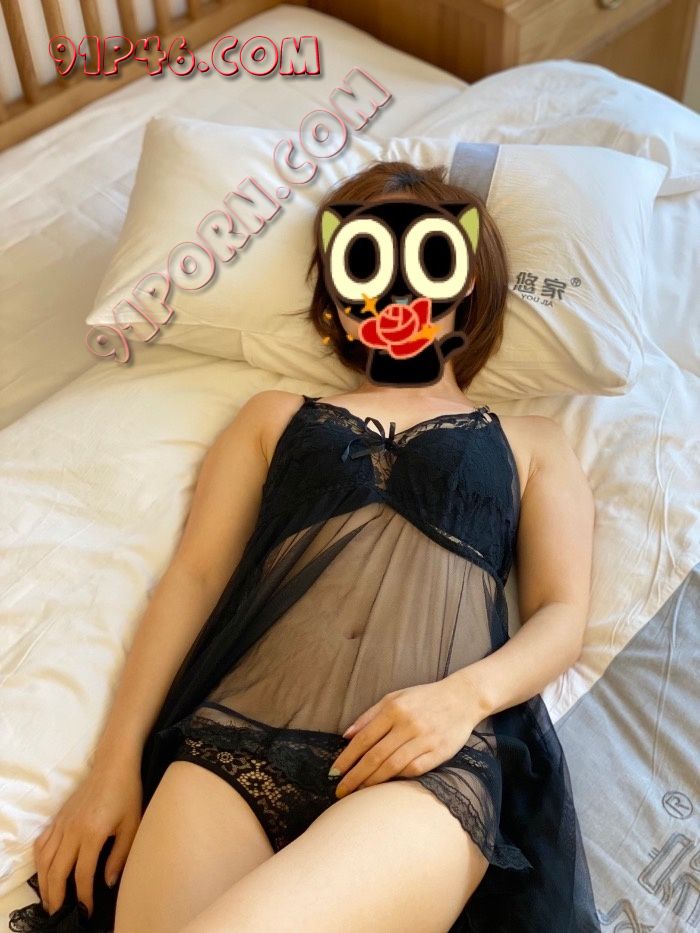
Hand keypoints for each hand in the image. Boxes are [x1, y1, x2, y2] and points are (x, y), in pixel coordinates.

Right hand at [33, 751, 142, 917]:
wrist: (113, 764)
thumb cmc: (127, 793)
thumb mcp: (132, 824)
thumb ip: (120, 855)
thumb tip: (107, 883)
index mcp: (92, 833)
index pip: (82, 874)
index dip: (83, 896)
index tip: (85, 910)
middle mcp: (72, 830)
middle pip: (57, 871)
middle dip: (56, 896)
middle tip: (59, 913)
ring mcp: (62, 823)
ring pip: (44, 860)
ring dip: (44, 883)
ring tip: (49, 899)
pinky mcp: (58, 817)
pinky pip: (41, 844)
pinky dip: (39, 862)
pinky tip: (44, 871)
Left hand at [329, 675, 485, 798]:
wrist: (462, 698)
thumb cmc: (423, 698)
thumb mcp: (394, 697)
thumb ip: (369, 716)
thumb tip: (346, 735)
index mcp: (393, 708)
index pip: (363, 738)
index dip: (347, 758)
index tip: (334, 773)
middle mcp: (407, 724)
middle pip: (375, 756)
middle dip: (355, 776)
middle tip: (340, 790)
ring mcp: (424, 739)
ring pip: (392, 766)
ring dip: (372, 781)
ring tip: (359, 792)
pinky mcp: (439, 752)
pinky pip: (414, 769)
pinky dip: (398, 778)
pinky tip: (386, 785)